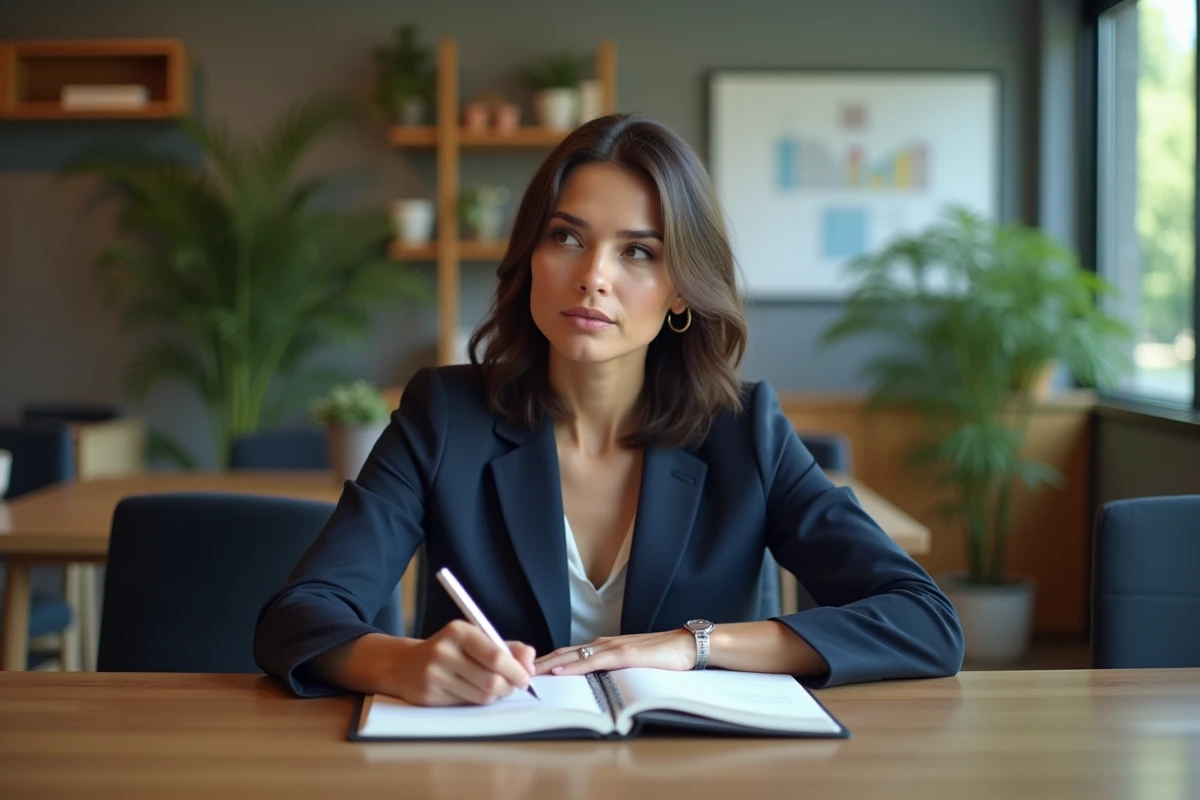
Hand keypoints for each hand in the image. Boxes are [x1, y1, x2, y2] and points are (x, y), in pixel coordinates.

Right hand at [381, 620, 535, 705]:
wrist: (405, 664)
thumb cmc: (450, 651)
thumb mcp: (476, 639)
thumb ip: (507, 647)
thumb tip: (530, 661)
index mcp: (459, 631)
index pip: (495, 656)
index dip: (516, 670)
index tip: (526, 677)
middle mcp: (444, 651)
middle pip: (491, 680)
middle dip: (509, 686)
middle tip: (515, 686)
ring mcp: (434, 675)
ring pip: (482, 696)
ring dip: (496, 695)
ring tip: (494, 688)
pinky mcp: (429, 695)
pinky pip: (467, 705)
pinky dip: (478, 701)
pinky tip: (474, 692)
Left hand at [533, 629, 696, 675]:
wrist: (687, 645)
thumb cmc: (662, 656)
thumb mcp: (630, 665)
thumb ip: (611, 669)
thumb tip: (592, 683)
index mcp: (603, 648)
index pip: (567, 655)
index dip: (546, 663)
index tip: (525, 672)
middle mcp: (603, 645)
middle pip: (563, 654)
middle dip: (539, 663)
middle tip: (514, 671)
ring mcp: (613, 648)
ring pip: (573, 656)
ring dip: (549, 665)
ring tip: (528, 673)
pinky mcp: (625, 655)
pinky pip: (594, 662)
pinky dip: (574, 667)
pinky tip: (560, 671)